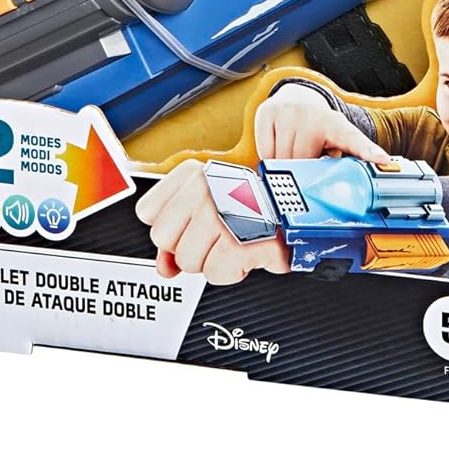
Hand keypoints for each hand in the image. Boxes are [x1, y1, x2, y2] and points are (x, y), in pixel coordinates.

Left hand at [135, 160, 289, 284]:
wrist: (301, 210)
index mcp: (192, 174)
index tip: (191, 223)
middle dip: (188, 246)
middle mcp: (204, 190)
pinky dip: (232, 271)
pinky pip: (215, 274)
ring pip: (187, 261)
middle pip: (164, 240)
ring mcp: (221, 216)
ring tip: (233, 242)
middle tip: (216, 235)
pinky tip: (245, 252)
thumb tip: (163, 268)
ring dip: (211, 260)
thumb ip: (178, 235)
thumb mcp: (210, 209)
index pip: (147, 212)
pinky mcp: (239, 244)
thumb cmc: (256, 206)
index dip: (170, 226)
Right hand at [254, 83, 388, 161]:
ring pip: (281, 159)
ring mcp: (288, 113)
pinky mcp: (267, 113)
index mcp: (337, 125)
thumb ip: (341, 160)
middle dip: (303, 167)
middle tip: (306, 157)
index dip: (368, 150)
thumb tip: (340, 184)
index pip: (354, 138)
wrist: (296, 97)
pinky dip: (269, 157)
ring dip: (285, 164)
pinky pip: (265, 153)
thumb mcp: (335, 140)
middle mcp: (312, 115)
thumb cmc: (318, 127)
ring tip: (293, 150)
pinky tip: (278, 146)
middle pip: (303, 162)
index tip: (382, 158)